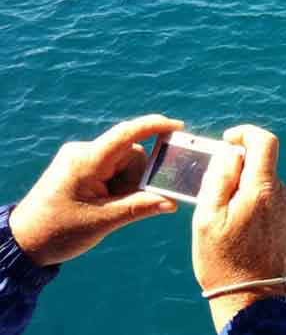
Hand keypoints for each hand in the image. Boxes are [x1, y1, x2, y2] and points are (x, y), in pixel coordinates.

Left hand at [9, 114, 183, 265]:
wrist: (23, 242)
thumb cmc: (58, 232)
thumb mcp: (103, 222)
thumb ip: (139, 208)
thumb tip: (172, 202)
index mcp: (87, 161)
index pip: (126, 134)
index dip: (154, 127)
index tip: (179, 126)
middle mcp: (84, 153)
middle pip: (132, 154)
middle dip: (138, 179)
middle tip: (125, 205)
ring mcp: (81, 159)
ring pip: (125, 163)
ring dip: (127, 186)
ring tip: (109, 209)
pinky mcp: (81, 168)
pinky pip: (113, 169)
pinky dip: (118, 186)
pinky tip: (106, 204)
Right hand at [192, 125, 285, 331]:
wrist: (253, 299)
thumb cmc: (223, 260)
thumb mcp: (207, 217)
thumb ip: (220, 177)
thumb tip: (232, 152)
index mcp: (262, 190)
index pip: (265, 141)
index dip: (246, 133)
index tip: (229, 140)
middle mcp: (284, 196)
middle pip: (262, 167)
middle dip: (240, 172)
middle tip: (217, 195)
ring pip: (268, 187)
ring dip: (249, 194)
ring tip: (230, 222)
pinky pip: (276, 204)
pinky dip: (260, 208)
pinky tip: (246, 232)